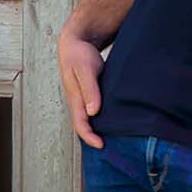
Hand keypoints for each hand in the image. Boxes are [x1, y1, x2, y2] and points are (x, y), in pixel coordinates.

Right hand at [57, 32, 105, 148]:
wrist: (76, 42)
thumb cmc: (79, 54)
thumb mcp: (85, 69)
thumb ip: (89, 89)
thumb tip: (92, 111)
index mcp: (75, 98)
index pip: (80, 124)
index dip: (89, 137)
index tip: (102, 145)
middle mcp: (78, 101)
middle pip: (84, 126)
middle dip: (94, 139)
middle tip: (112, 149)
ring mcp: (83, 98)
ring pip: (89, 119)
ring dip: (99, 130)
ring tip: (116, 139)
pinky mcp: (90, 94)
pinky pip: (94, 111)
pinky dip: (102, 119)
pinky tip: (115, 120)